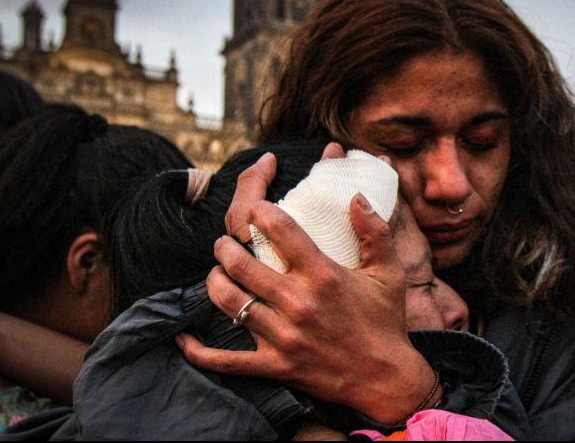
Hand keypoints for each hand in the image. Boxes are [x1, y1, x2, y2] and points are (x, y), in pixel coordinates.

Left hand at [178, 143, 436, 423]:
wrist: (385, 378)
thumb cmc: (385, 321)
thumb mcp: (389, 272)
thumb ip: (375, 231)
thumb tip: (356, 196)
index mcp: (323, 275)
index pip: (280, 228)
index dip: (259, 207)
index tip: (255, 205)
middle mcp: (298, 302)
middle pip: (240, 263)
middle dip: (224, 246)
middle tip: (225, 243)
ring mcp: (282, 336)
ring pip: (228, 302)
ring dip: (214, 281)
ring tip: (217, 272)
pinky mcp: (275, 364)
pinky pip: (225, 361)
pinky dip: (199, 351)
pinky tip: (185, 338)